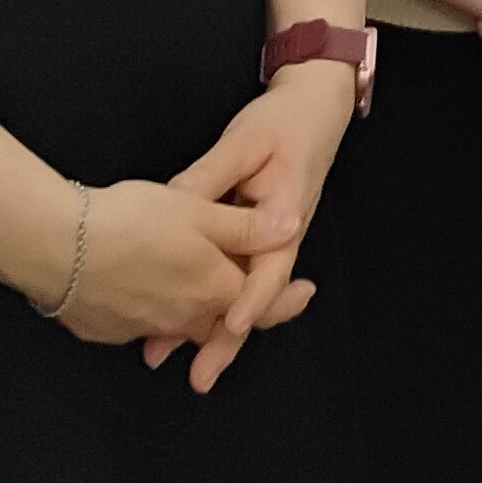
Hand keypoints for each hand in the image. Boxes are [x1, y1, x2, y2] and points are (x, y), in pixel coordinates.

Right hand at [47, 178, 299, 356]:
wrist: (57, 247)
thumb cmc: (131, 222)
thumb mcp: (198, 212)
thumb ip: (246, 226)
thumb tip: (291, 228)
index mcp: (212, 289)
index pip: (260, 304)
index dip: (285, 299)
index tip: (305, 294)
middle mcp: (182, 317)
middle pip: (220, 324)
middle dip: (237, 320)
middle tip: (250, 310)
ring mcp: (142, 327)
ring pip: (179, 327)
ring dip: (192, 321)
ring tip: (197, 305)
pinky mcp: (106, 329)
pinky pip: (140, 325)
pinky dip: (152, 314)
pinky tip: (142, 294)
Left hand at [156, 66, 351, 390]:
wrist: (314, 106)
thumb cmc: (285, 120)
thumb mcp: (244, 142)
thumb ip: (209, 178)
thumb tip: (174, 207)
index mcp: (285, 216)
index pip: (270, 269)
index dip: (249, 300)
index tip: (227, 326)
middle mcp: (279, 240)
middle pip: (254, 298)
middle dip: (225, 339)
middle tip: (198, 376)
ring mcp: (267, 243)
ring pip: (238, 293)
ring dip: (207, 326)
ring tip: (166, 355)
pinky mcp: (253, 239)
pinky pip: (230, 275)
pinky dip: (205, 299)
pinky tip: (172, 316)